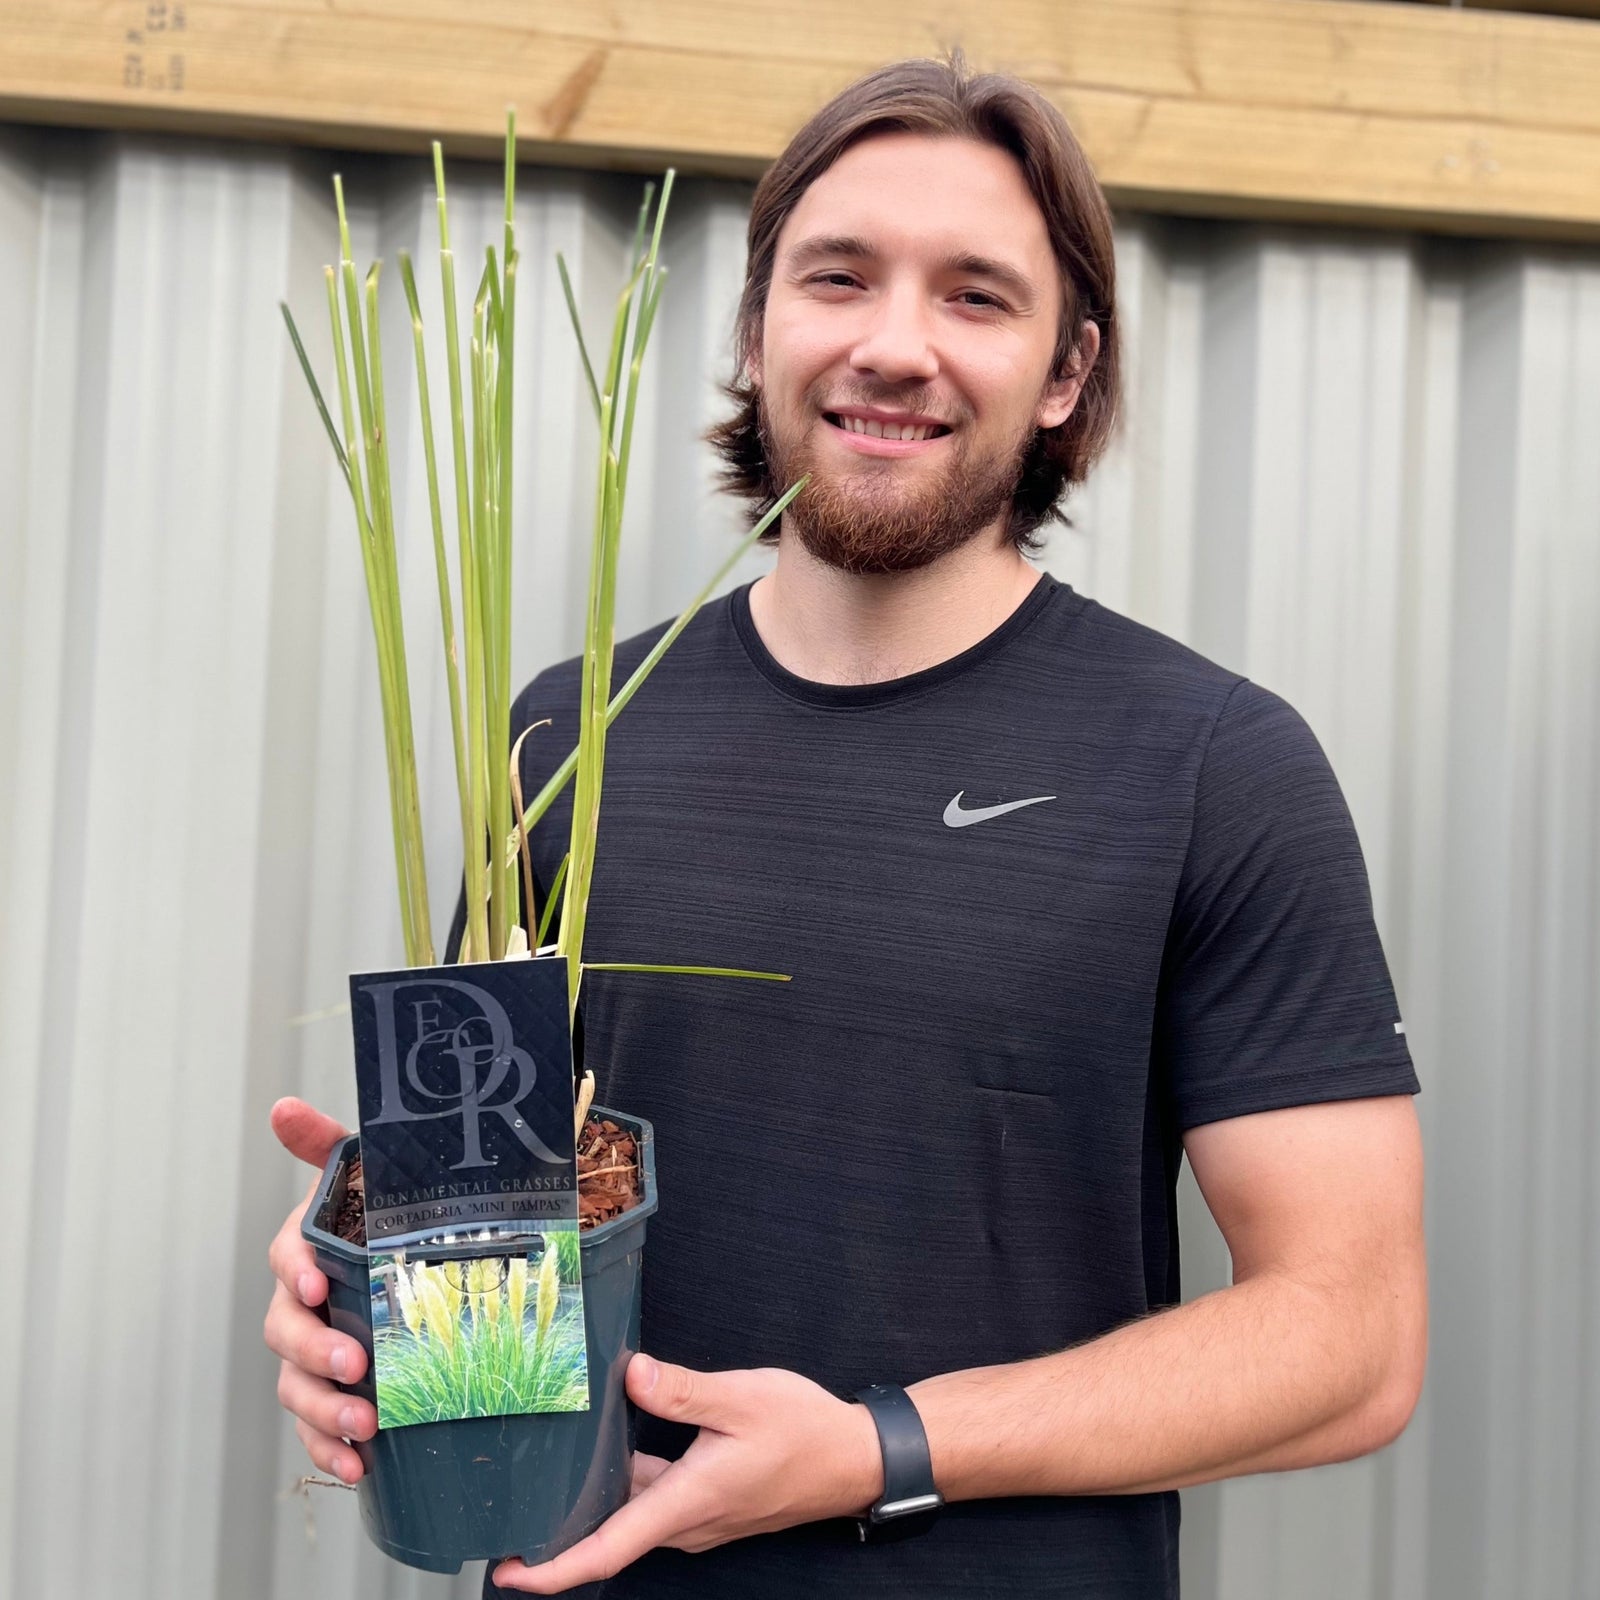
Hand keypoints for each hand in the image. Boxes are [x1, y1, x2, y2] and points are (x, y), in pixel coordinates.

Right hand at [263, 1096, 375, 1483]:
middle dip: (316, 1351)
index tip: (316, 1283)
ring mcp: (312, 1352)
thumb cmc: (386, 1217)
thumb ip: (327, 1145)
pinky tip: (357, 1466)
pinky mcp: (330, 1393)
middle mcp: (301, 1304)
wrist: (415, 1260)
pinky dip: (329, 1448)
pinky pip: (316, 1428)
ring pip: (297, 1386)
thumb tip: (282, 1107)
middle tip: (357, 1364)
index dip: (296, 1269)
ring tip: (364, 1424)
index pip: (287, 1256)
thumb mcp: (370, 1176)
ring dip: (324, 1409)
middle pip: (288, 1332)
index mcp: (308, 1248)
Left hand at [491, 1355, 883, 1592]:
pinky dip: (625, 1486)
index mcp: (687, 1501)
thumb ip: (682, 1389)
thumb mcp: (742, 1398)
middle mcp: (687, 1521)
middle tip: (509, 1511)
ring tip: (547, 1473)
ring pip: (633, 1515)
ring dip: (591, 1504)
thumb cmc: (803, 1431)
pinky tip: (612, 1449)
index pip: (607, 1550)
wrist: (852, 1458)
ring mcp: (700, 1517)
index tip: (509, 1572)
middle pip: (609, 1537)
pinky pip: (654, 1502)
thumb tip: (628, 1375)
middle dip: (558, 1534)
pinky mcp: (710, 1504)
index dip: (553, 1569)